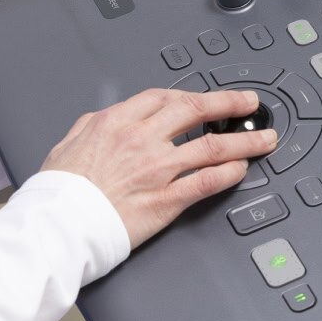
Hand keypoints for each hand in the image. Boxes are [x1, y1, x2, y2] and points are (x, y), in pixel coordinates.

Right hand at [39, 87, 273, 248]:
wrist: (58, 224)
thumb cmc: (59, 189)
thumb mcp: (69, 141)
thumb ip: (93, 125)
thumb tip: (106, 119)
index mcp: (117, 121)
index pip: (165, 98)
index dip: (193, 96)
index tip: (206, 99)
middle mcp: (142, 140)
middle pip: (196, 111)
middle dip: (230, 105)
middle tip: (250, 104)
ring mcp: (157, 170)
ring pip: (211, 147)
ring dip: (244, 142)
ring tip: (264, 139)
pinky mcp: (165, 201)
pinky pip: (205, 183)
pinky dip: (227, 174)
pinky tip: (241, 170)